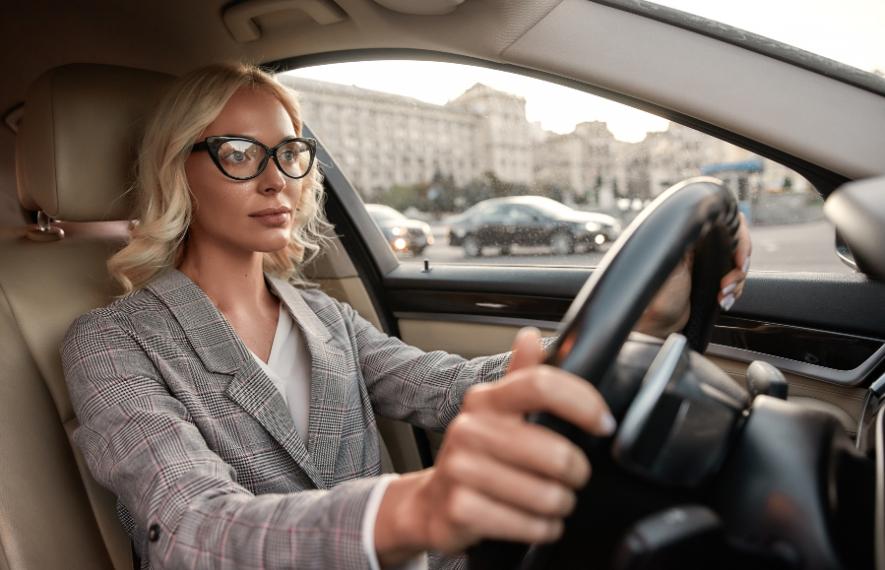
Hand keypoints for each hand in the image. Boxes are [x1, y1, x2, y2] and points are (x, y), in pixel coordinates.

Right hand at [374, 328, 614, 563]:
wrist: (433, 503)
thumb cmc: (476, 457)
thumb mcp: (496, 414)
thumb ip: (521, 377)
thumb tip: (530, 337)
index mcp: (486, 400)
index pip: (541, 385)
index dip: (582, 402)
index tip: (604, 423)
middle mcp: (470, 429)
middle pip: (555, 452)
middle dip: (576, 474)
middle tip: (572, 478)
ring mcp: (462, 469)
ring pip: (546, 494)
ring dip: (560, 505)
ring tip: (551, 501)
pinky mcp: (462, 509)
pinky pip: (528, 525)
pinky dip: (542, 529)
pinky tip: (536, 522)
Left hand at [636, 212, 751, 337]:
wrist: (660, 325)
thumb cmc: (659, 298)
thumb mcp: (673, 266)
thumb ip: (688, 243)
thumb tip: (706, 224)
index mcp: (691, 239)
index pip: (726, 224)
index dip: (740, 239)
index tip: (740, 260)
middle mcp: (700, 248)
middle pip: (737, 245)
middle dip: (739, 266)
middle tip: (726, 284)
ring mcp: (708, 265)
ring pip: (739, 265)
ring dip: (736, 282)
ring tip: (721, 295)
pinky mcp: (713, 281)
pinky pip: (735, 281)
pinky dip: (734, 291)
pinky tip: (723, 300)